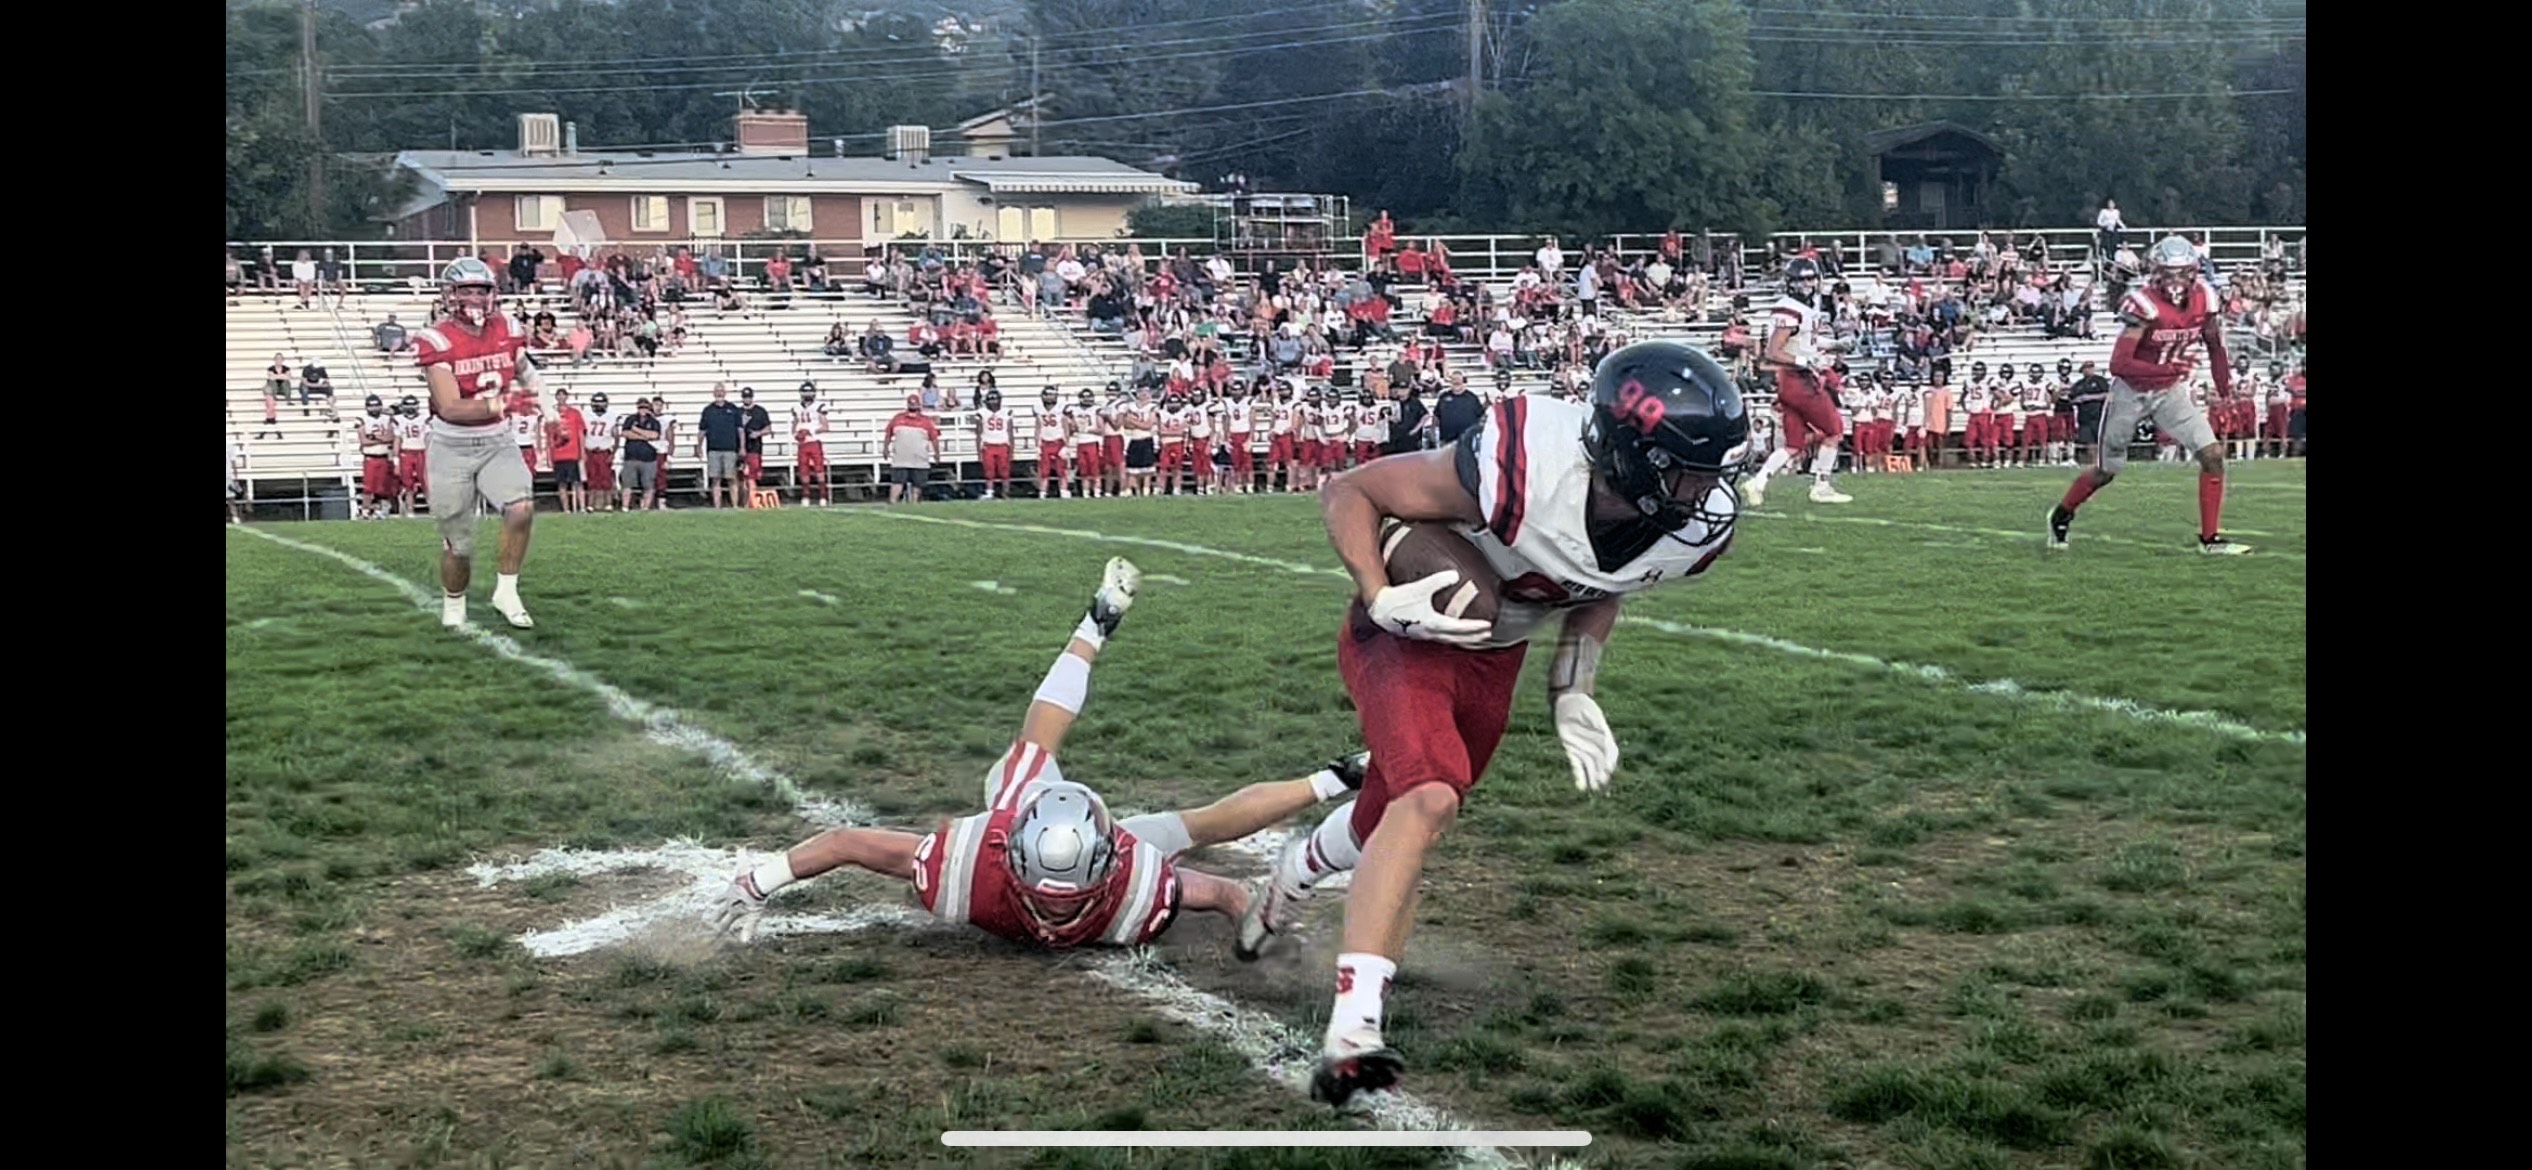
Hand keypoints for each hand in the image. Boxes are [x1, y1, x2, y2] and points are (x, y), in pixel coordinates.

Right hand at [1365, 570, 1493, 647]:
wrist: (1380, 609)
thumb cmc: (1398, 599)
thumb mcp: (1420, 587)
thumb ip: (1438, 581)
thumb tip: (1455, 575)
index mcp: (1434, 623)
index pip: (1460, 628)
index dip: (1475, 627)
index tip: (1488, 626)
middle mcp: (1431, 632)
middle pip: (1458, 638)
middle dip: (1474, 637)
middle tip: (1488, 634)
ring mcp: (1425, 635)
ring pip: (1450, 640)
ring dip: (1464, 640)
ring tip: (1475, 637)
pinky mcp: (1420, 633)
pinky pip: (1442, 639)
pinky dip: (1452, 639)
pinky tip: (1453, 635)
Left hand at [1554, 692, 1618, 793]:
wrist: (1569, 703)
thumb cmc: (1583, 706)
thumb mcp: (1592, 714)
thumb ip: (1598, 725)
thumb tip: (1606, 738)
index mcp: (1604, 736)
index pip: (1610, 752)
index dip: (1610, 760)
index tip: (1610, 769)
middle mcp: (1595, 744)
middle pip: (1601, 762)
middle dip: (1601, 773)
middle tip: (1602, 783)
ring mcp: (1583, 748)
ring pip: (1590, 767)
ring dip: (1592, 777)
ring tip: (1594, 788)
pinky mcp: (1572, 751)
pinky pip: (1576, 765)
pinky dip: (1579, 776)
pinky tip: (1581, 786)